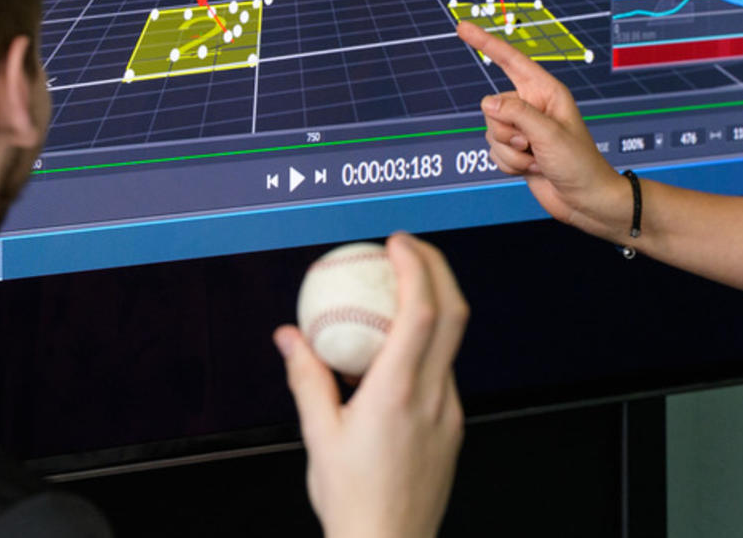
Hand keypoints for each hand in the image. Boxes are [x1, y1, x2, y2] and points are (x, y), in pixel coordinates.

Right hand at [276, 233, 466, 537]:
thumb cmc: (352, 500)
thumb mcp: (318, 436)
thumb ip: (306, 378)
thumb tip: (289, 336)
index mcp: (398, 393)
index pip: (421, 312)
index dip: (415, 267)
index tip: (395, 242)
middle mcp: (433, 396)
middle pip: (454, 313)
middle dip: (436, 267)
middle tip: (407, 247)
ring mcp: (449, 412)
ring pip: (452, 342)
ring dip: (433, 305)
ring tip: (398, 290)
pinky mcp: (453, 427)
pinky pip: (444, 371)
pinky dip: (427, 344)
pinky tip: (397, 351)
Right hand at [458, 20, 628, 237]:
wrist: (585, 201)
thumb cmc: (580, 164)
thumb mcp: (549, 134)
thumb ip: (517, 113)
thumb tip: (488, 103)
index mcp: (545, 91)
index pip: (509, 60)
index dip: (485, 43)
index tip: (462, 28)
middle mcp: (532, 106)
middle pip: (492, 106)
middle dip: (508, 131)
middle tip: (534, 145)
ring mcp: (523, 129)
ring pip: (491, 132)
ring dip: (512, 153)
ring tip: (538, 160)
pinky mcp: (516, 151)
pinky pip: (493, 152)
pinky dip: (510, 165)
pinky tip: (533, 170)